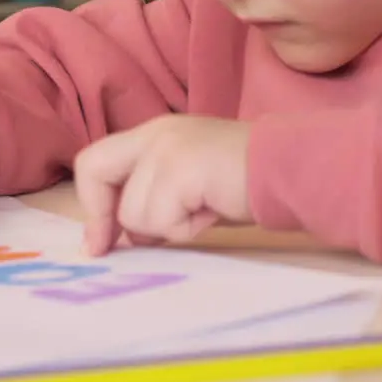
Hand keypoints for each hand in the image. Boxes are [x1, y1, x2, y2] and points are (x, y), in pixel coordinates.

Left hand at [74, 115, 252, 255]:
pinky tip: (212, 212)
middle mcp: (155, 134)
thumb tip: (122, 238)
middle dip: (103, 216)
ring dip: (167, 227)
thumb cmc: (245, 181)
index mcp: (155, 134)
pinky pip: (161, 219)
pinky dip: (186, 229)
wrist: (289, 167)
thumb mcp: (189, 185)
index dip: (92, 204)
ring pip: (133, 212)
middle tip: (117, 247)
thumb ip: (153, 198)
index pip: (95, 160)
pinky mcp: (181, 168)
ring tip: (203, 211)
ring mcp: (166, 149)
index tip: (100, 243)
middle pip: (94, 171)